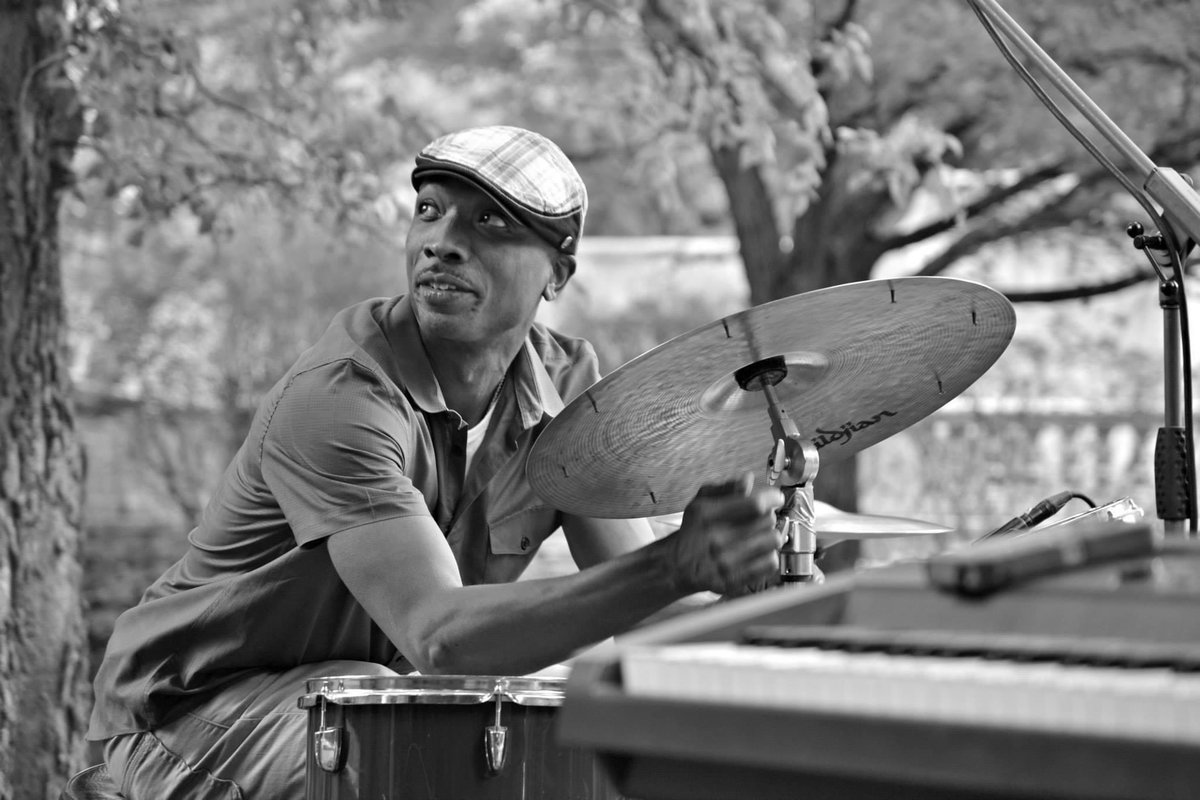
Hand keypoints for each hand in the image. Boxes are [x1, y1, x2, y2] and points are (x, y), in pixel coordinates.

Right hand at [665, 473, 782, 595]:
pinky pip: (770, 563)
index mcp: (708, 515)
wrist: (677, 566)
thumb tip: (748, 480)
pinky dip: (768, 555)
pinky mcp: (734, 579)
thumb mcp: (701, 501)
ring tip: (760, 535)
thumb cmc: (693, 531)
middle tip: (760, 518)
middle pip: (767, 520)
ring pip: (773, 541)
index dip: (771, 498)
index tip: (775, 498)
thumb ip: (726, 488)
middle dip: (768, 515)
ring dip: (770, 535)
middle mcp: (716, 539)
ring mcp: (726, 562)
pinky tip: (757, 552)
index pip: (755, 504)